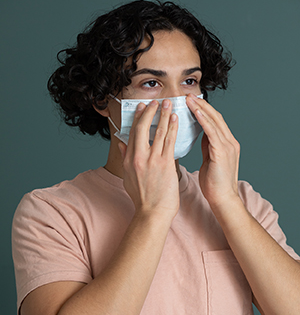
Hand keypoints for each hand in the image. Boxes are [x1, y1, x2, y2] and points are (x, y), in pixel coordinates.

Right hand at [119, 99, 179, 220]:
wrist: (152, 213)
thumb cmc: (142, 197)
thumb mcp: (127, 177)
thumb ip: (124, 158)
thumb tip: (121, 144)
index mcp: (128, 160)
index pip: (132, 133)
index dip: (137, 118)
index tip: (141, 107)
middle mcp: (138, 157)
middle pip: (142, 128)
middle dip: (149, 112)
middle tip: (154, 101)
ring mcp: (152, 159)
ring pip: (158, 131)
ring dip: (163, 115)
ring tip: (167, 104)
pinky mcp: (165, 164)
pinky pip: (169, 141)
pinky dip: (172, 127)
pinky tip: (175, 118)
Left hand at [186, 94, 240, 208]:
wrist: (222, 199)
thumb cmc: (214, 182)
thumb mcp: (209, 159)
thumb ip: (207, 146)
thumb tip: (200, 134)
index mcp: (225, 143)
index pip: (214, 121)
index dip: (203, 110)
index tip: (190, 102)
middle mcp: (229, 141)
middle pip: (215, 117)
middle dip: (201, 105)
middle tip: (188, 95)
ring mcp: (228, 146)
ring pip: (214, 121)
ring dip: (201, 108)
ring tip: (189, 99)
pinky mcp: (223, 152)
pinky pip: (213, 132)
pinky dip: (204, 120)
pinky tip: (196, 112)